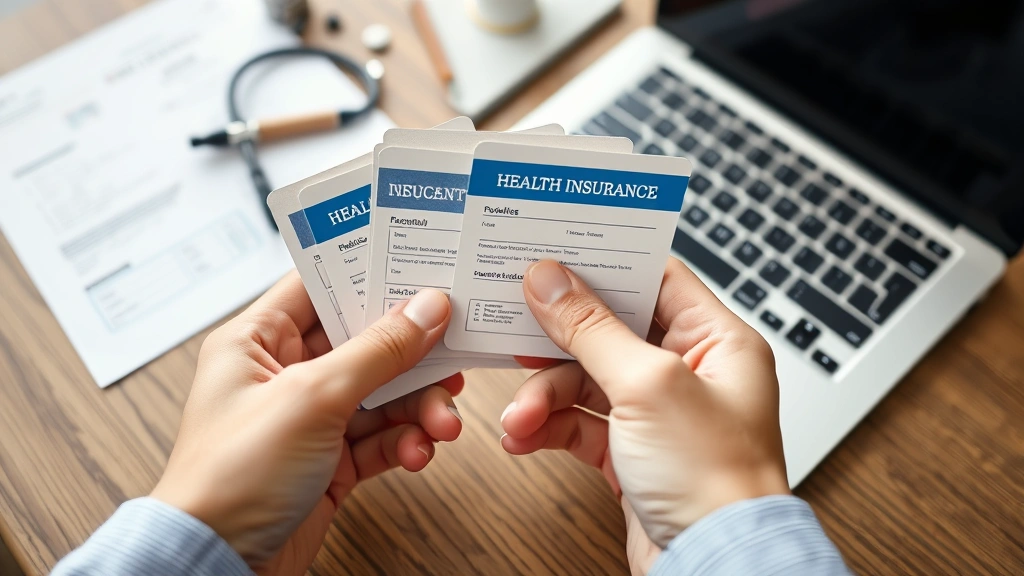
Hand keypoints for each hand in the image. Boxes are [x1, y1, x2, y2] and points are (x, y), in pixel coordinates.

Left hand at [151, 271, 462, 574]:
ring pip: (383, 394)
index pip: (320, 286)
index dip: (370, 274)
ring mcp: (310, 418)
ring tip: (441, 422)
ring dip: (419, 406)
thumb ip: (377, 350)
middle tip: (452, 353)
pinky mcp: (331, 460)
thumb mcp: (311, 398)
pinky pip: (383, 437)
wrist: (219, 565)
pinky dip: (406, 443)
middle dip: (413, 355)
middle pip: (365, 342)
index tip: (421, 267)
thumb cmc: (230, 477)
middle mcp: (283, 374)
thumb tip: (426, 307)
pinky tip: (419, 451)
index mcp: (257, 340)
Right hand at [503, 259, 789, 573]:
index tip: (555, 253)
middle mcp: (690, 371)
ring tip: (519, 417)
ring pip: (585, 380)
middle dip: (558, 341)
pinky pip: (580, 423)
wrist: (713, 565)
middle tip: (518, 329)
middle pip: (609, 329)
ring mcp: (659, 413)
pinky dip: (549, 428)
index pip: (656, 278)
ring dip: (544, 396)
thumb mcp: (647, 386)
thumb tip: (552, 280)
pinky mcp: (633, 451)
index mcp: (716, 340)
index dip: (604, 263)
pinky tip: (523, 437)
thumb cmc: (715, 481)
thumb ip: (593, 328)